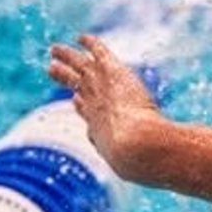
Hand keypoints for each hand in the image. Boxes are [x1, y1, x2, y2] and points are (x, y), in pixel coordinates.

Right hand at [46, 35, 164, 181]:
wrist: (135, 146)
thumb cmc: (142, 162)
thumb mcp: (141, 168)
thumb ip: (147, 167)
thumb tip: (160, 174)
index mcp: (99, 129)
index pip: (86, 112)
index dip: (81, 105)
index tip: (75, 100)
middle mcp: (94, 106)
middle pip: (75, 87)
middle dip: (64, 78)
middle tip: (51, 69)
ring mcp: (100, 89)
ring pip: (79, 68)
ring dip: (68, 57)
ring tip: (55, 49)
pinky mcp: (112, 73)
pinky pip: (98, 54)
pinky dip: (91, 45)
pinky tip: (83, 37)